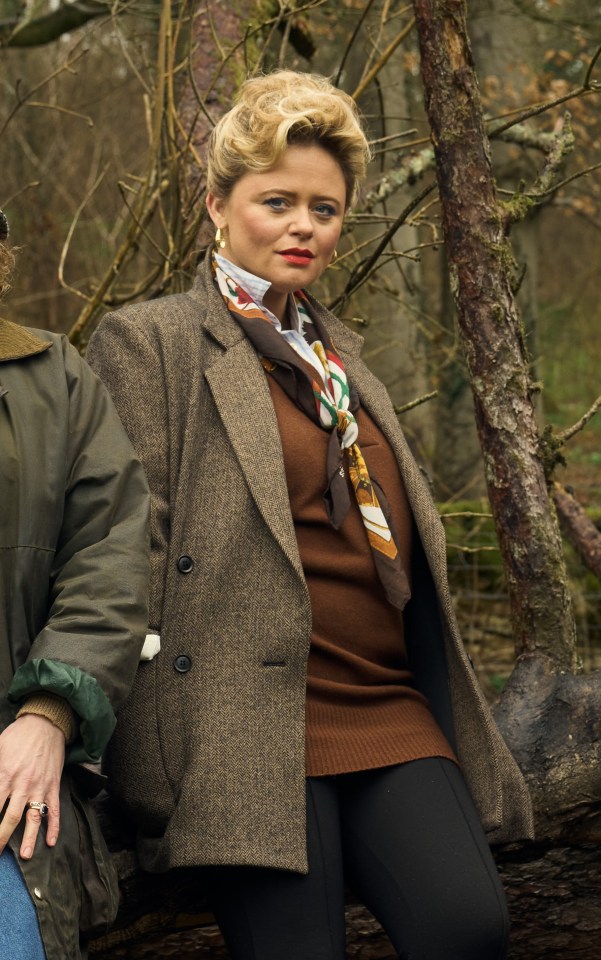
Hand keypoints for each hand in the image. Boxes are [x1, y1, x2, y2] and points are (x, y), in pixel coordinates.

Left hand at [0, 714, 64, 858]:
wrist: (46, 723)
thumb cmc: (18, 735)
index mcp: (5, 775)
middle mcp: (22, 784)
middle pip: (10, 819)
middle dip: (1, 839)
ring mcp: (40, 786)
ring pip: (33, 818)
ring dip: (29, 839)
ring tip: (25, 856)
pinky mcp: (53, 785)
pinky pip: (54, 809)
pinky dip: (54, 826)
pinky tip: (51, 841)